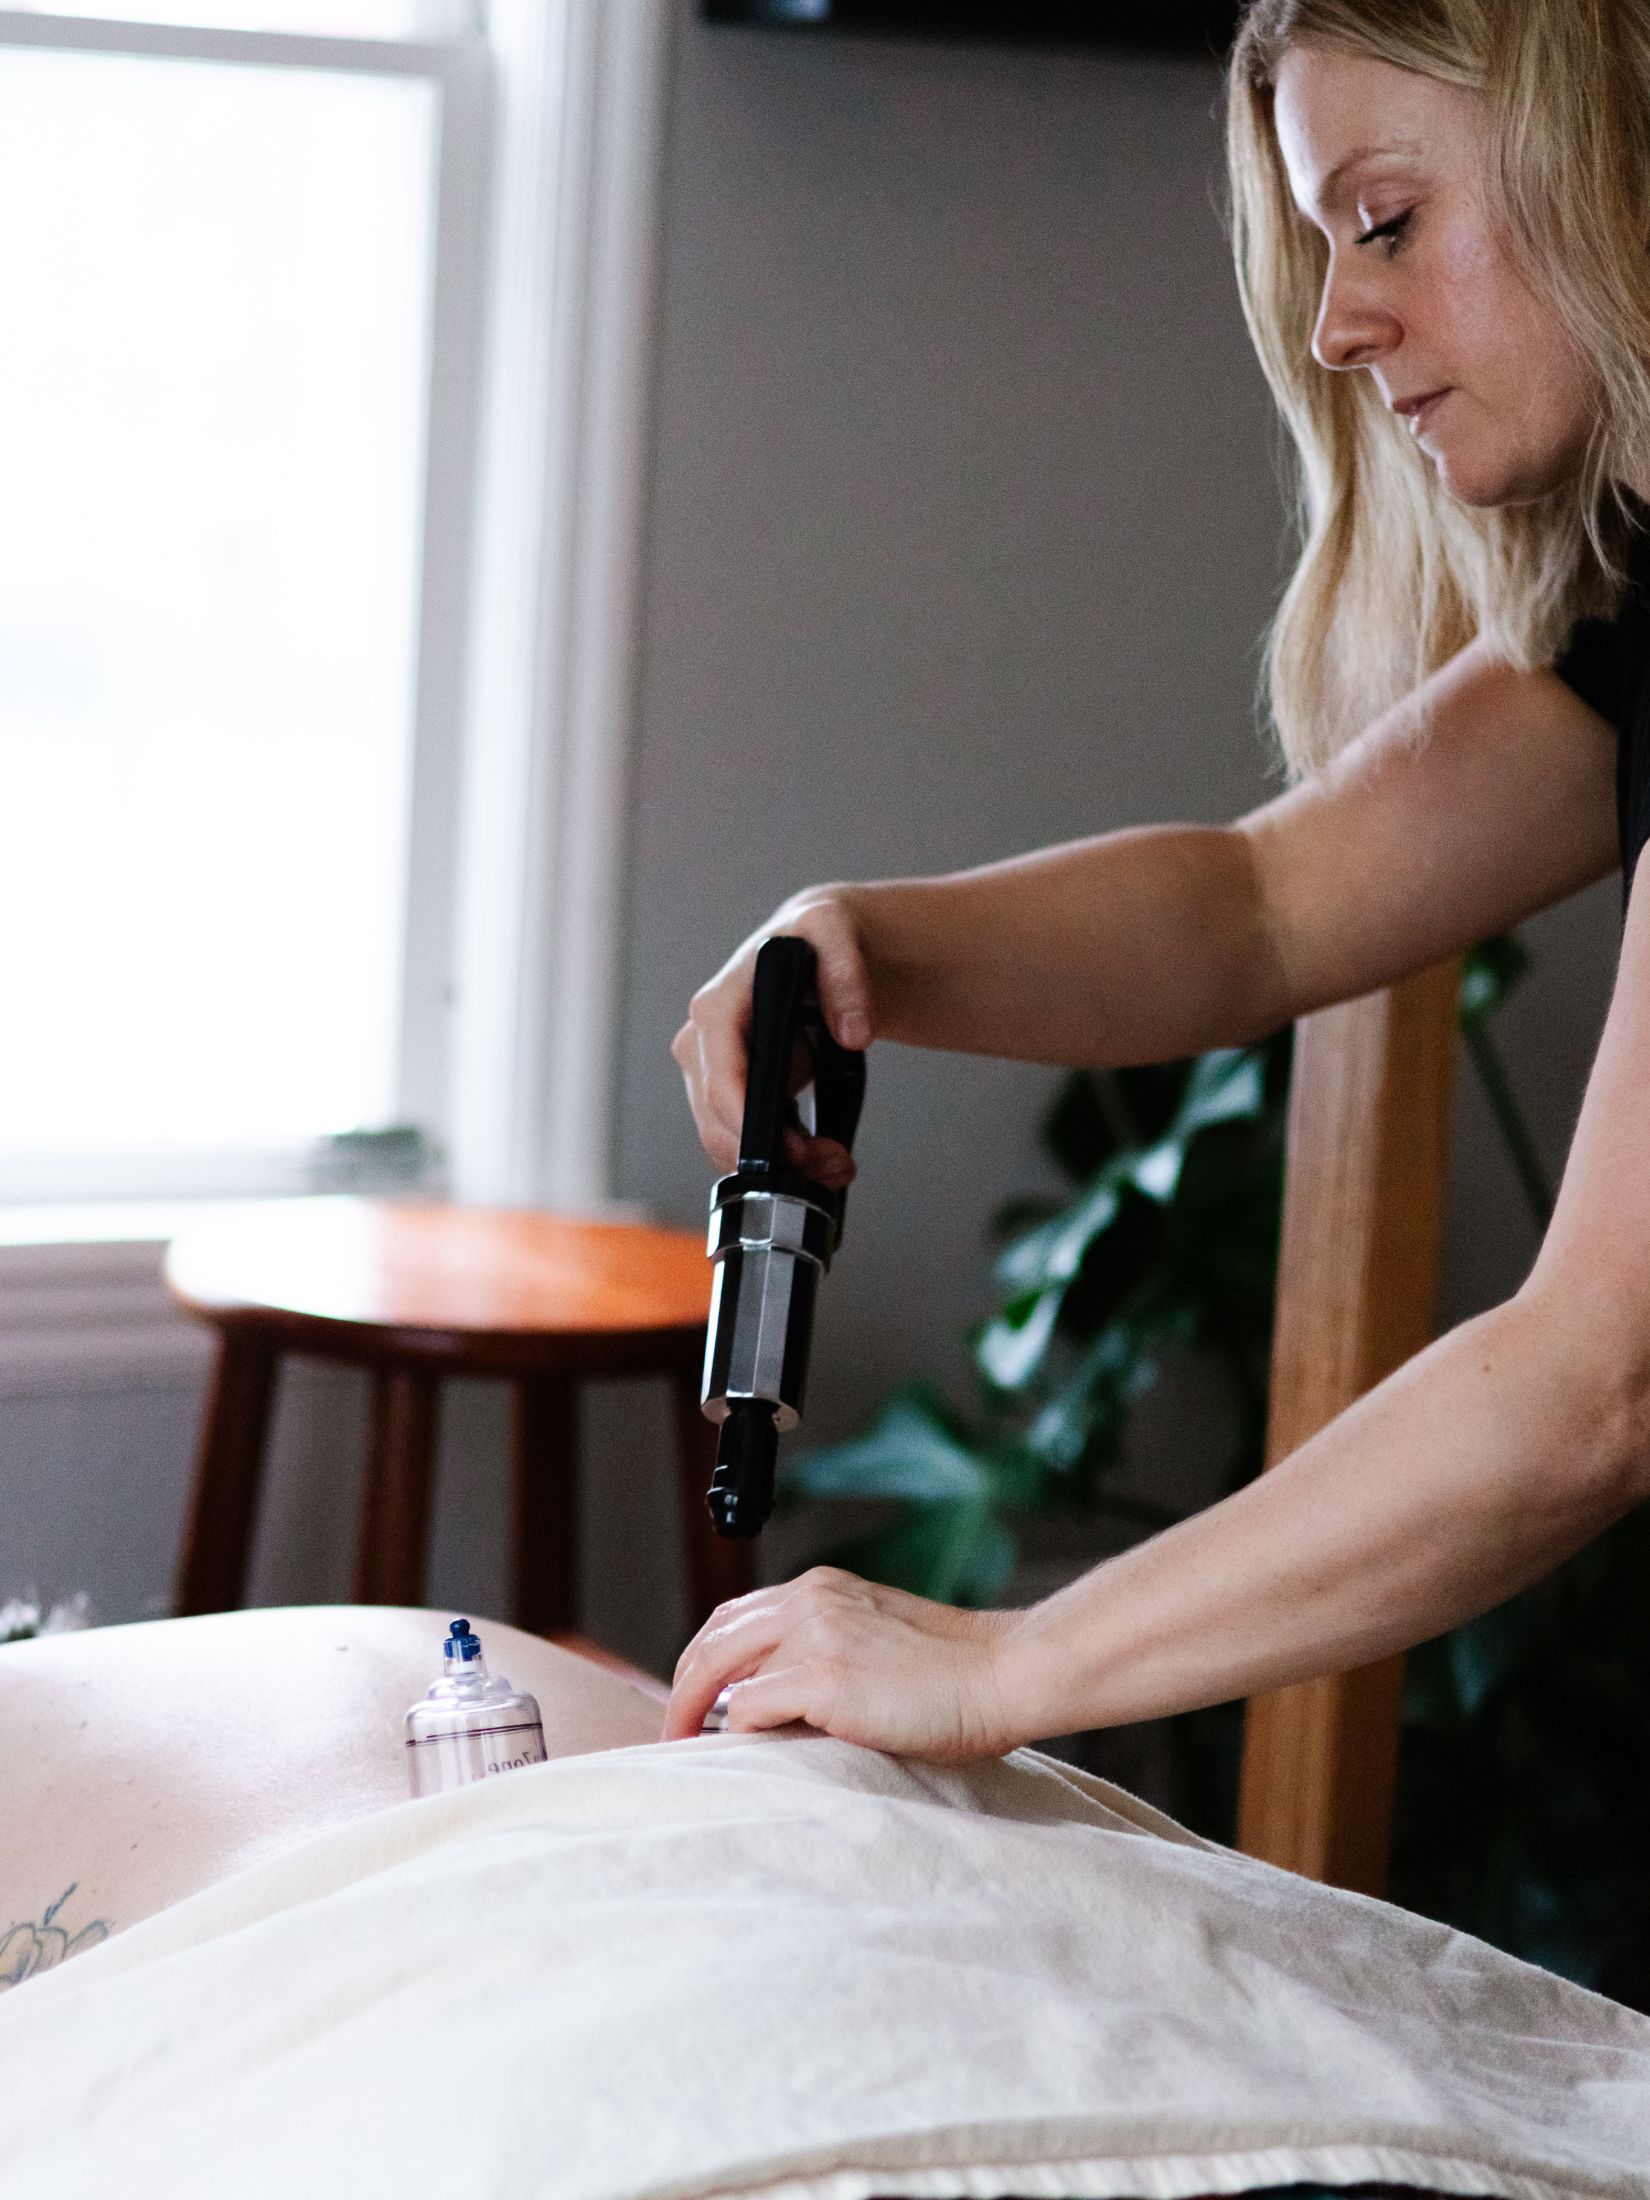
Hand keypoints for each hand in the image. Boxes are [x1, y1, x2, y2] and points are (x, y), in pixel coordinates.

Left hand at [663, 1567, 1024, 1761]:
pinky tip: (747, 1759)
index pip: (735, 1618)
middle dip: (683, 1689)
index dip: (704, 1663)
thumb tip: (765, 1709)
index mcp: (822, 1589)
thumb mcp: (875, 1647)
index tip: (694, 1706)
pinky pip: (750, 1710)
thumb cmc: (956, 1678)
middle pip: (712, 1639)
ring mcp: (815, 1632)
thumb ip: (822, 1658)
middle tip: (673, 1735)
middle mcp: (810, 1598)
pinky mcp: (824, 1675)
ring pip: (719, 1669)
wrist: (1006, 1675)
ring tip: (688, 1752)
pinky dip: (739, 1737)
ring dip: (697, 1713)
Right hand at [671, 892, 872, 1189]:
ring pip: (728, 1142)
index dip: (753, 1126)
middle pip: (719, 1123)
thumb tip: (854, 1032)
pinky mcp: (730, 1090)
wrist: (818, 949)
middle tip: (835, 1163)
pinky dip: (780, 1159)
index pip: (720, 1081)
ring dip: (783, 1165)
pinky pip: (743, 1139)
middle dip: (777, 1156)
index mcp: (717, 1006)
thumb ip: (847, 976)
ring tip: (838, 1162)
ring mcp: (711, 1071)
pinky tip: (821, 1155)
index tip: (797, 1151)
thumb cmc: (818, 938)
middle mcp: (702, 1042)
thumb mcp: (836, 932)